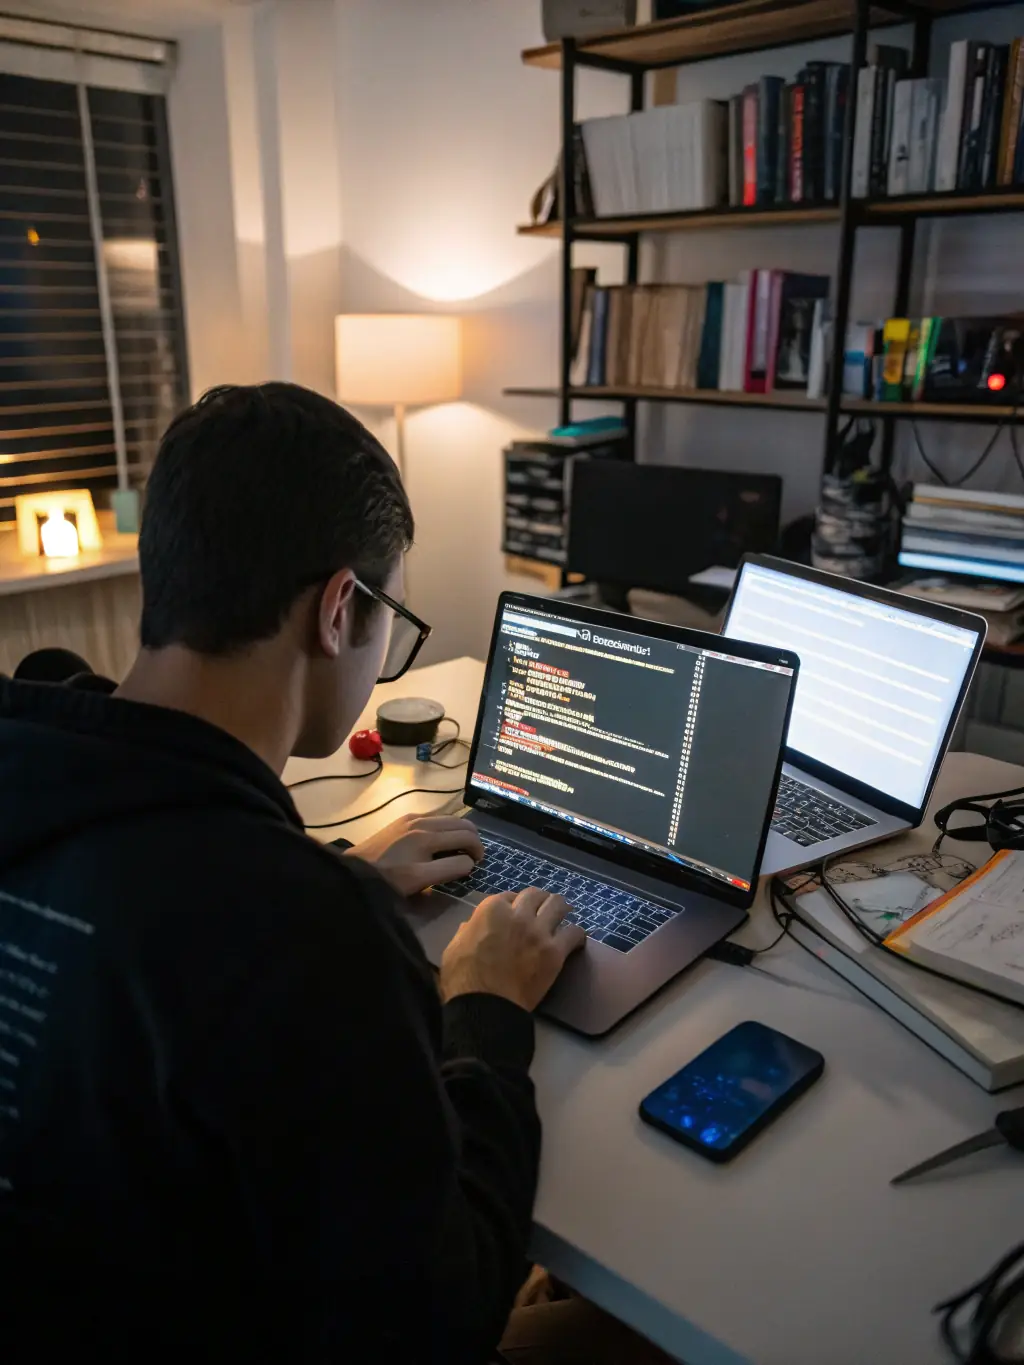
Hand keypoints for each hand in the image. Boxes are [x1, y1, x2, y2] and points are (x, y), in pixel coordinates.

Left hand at [346, 814, 483, 896]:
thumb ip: (449, 869)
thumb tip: (468, 862)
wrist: (355, 871)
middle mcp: (423, 821)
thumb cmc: (389, 879)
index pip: (466, 837)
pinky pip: (434, 818)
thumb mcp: (420, 879)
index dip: (477, 851)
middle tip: (473, 856)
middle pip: (461, 823)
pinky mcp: (403, 819)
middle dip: (472, 839)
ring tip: (458, 850)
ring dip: (459, 832)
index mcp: (428, 836)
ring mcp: (412, 817)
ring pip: (448, 818)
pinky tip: (438, 843)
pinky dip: (444, 828)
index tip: (477, 864)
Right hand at [440, 888, 586, 1012]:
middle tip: (540, 912)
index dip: (512, 904)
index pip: (508, 895)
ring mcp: (539, 931)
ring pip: (558, 904)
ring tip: (560, 918)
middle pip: (536, 895)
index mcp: (491, 909)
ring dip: (559, 909)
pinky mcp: (555, 952)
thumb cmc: (463, 979)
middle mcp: (518, 914)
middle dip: (538, 901)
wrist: (485, 1006)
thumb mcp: (453, 947)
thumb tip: (472, 926)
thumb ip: (466, 931)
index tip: (515, 913)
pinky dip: (575, 935)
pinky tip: (573, 940)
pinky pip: (575, 933)